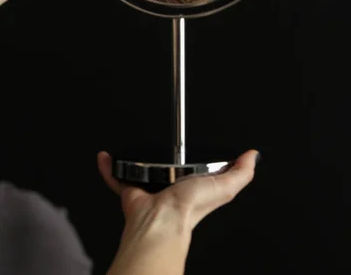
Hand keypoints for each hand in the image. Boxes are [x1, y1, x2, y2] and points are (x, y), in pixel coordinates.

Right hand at [97, 150, 258, 232]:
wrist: (161, 219)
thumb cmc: (190, 207)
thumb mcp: (225, 187)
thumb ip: (242, 173)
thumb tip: (254, 156)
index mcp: (195, 187)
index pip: (200, 173)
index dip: (200, 162)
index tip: (197, 145)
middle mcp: (173, 188)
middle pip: (170, 169)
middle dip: (167, 157)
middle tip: (164, 141)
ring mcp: (151, 189)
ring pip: (143, 172)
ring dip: (137, 162)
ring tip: (134, 144)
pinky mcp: (132, 192)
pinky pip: (117, 178)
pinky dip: (110, 168)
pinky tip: (107, 157)